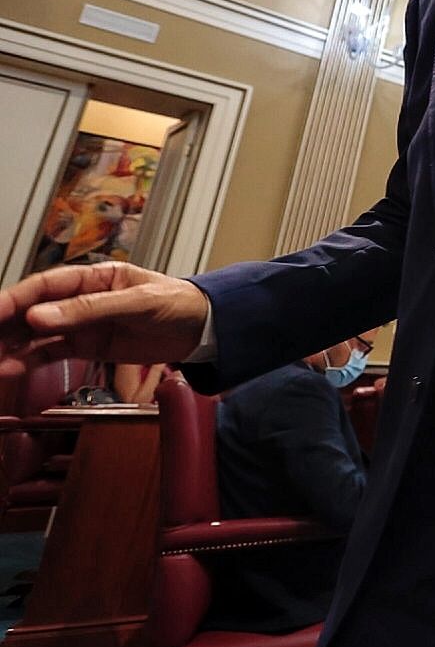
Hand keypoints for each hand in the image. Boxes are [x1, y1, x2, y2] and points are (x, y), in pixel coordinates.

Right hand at [0, 263, 209, 374]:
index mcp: (94, 277)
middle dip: (4, 326)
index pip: (44, 286)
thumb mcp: (138, 301)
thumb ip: (91, 309)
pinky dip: (29, 361)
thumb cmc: (178, 302)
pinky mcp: (87, 346)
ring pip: (35, 334)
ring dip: (11, 347)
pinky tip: (11, 369)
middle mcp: (81, 299)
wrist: (204, 328)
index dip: (14, 299)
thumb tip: (41, 316)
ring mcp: (82, 324)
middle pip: (31, 310)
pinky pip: (50, 353)